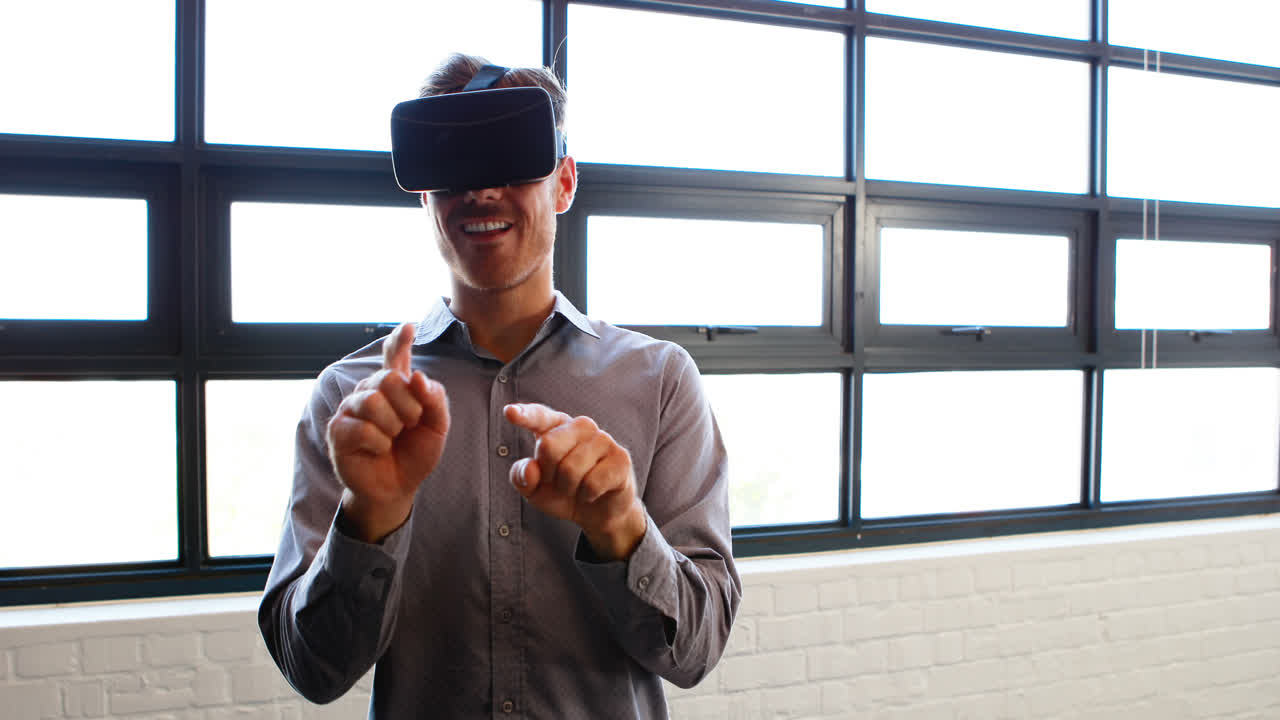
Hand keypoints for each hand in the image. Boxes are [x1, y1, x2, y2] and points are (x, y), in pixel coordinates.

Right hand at [326, 322, 450, 542]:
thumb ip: (435, 399)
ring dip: (392, 426)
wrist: (397, 487)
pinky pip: (363, 428)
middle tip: (410, 425)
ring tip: (392, 438)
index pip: (395, 357)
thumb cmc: (414, 454)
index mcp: (396, 388)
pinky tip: (377, 450)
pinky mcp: (338, 429)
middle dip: (409, 406)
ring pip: (373, 401)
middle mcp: (370, 391)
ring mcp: (351, 408)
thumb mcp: (437, 427)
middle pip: (389, 378)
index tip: (409, 326)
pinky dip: (379, 443)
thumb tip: (417, 376)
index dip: (399, 341)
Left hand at [504, 403, 645, 560]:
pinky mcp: (621, 458)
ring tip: (578, 488)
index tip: (510, 413)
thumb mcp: (534, 489)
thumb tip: (531, 468)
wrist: (599, 513)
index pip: (539, 417)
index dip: (525, 415)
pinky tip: (594, 493)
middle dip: (549, 474)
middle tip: (560, 482)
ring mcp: (603, 439)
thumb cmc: (564, 493)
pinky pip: (592, 483)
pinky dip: (587, 496)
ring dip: (569, 489)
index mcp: (556, 427)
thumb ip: (522, 477)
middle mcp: (581, 426)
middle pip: (548, 445)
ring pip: (571, 469)